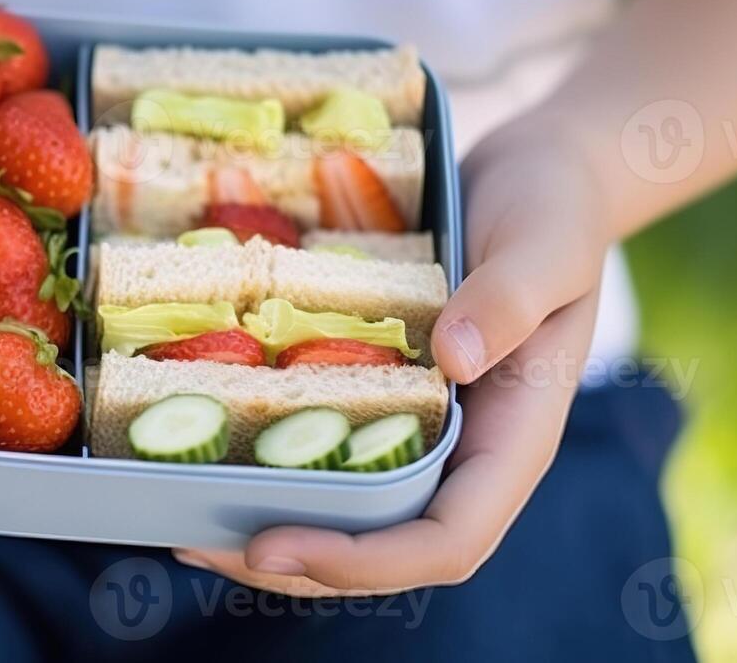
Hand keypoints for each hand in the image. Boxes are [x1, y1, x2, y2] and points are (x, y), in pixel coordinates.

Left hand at [175, 127, 610, 593]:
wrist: (545, 173)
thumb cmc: (555, 207)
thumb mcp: (545, 242)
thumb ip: (509, 299)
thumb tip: (452, 362)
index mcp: (515, 437)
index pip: (448, 539)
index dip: (363, 560)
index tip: (273, 544)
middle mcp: (469, 451)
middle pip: (386, 547)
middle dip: (295, 564)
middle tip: (192, 540)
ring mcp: (430, 429)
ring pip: (354, 515)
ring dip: (272, 529)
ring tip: (182, 523)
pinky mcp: (393, 398)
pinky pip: (336, 453)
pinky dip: (275, 467)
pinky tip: (206, 449)